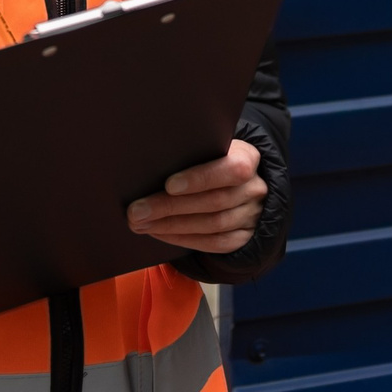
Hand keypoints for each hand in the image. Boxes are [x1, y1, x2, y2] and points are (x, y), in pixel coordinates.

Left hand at [127, 139, 265, 254]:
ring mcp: (252, 216)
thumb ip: (191, 152)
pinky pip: (214, 243)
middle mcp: (255, 189)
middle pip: (214, 202)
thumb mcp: (211, 147)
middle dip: (171, 207)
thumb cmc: (215, 159)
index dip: (200, 178)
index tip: (168, 185)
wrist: (242, 182)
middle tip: (137, 211)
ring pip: (212, 226)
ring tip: (141, 223)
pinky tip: (160, 233)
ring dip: (171, 226)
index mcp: (249, 158)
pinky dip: (183, 239)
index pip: (230, 170)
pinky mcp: (244, 237)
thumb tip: (151, 164)